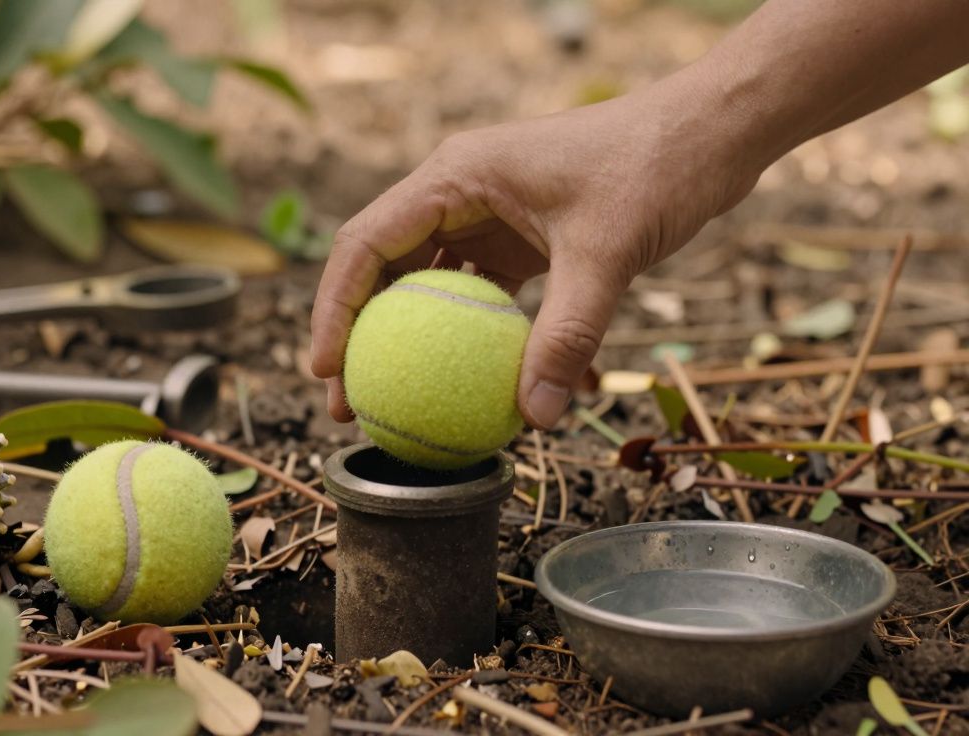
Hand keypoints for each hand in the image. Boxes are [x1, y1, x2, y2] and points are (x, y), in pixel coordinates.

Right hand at [309, 81, 762, 428]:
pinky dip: (465, 336)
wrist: (712, 131)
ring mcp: (488, 214)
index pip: (366, 244)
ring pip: (424, 283)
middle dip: (358, 336)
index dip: (334, 309)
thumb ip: (567, 335)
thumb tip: (535, 417)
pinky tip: (466, 383)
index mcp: (455, 176)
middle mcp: (459, 192)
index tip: (326, 370)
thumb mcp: (606, 253)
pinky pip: (475, 293)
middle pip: (382, 268)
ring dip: (406, 340)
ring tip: (394, 401)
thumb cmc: (655, 166)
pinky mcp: (520, 237)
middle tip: (350, 404)